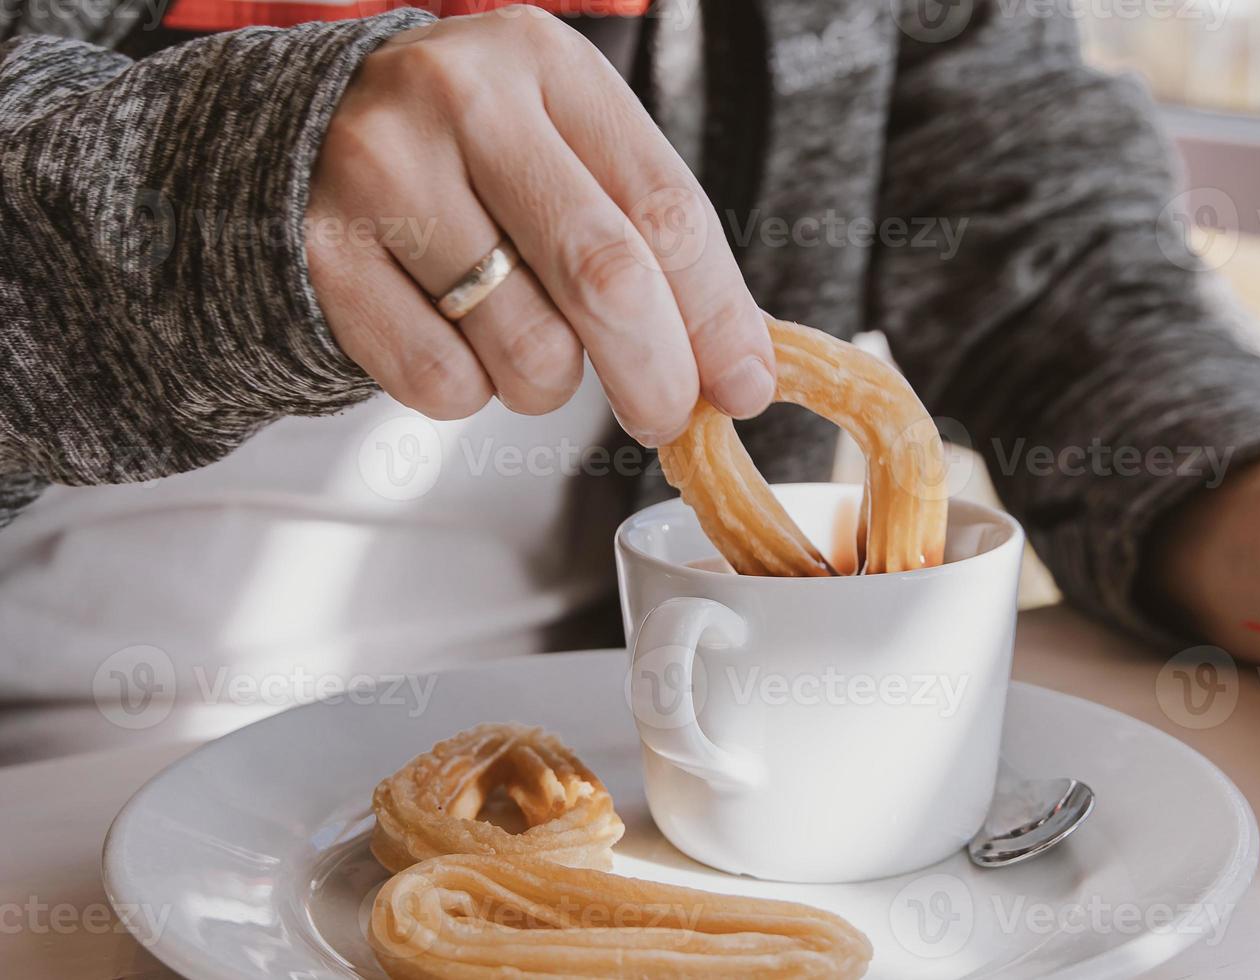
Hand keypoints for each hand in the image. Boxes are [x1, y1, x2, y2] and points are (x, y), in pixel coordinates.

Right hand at [306, 9, 774, 442]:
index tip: (744, 386)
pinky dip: (469, 391)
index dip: (718, 315)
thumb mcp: (565, 153)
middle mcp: (460, 100)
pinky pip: (443, 384)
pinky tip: (452, 339)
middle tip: (666, 417)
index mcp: (547, 64)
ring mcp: (380, 173)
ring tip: (524, 341)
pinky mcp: (322, 255)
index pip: (666, 207)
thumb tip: (743, 368)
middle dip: (657, 376)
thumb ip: (652, 239)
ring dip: (549, 383)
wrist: (297, 139)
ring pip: (527, 348)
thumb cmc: (469, 158)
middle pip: (606, 278)